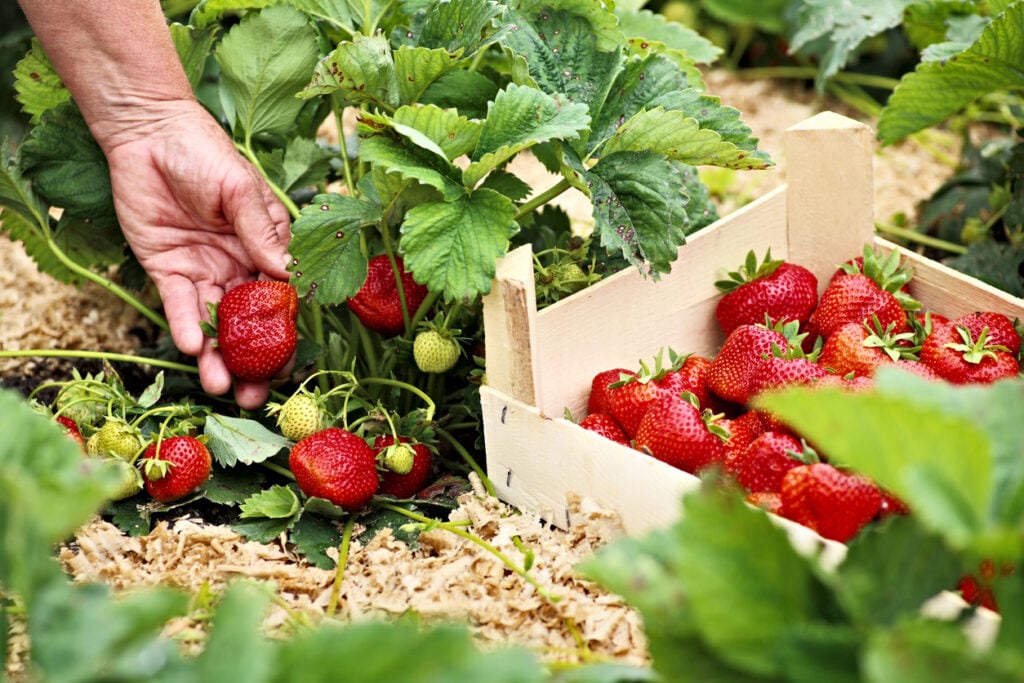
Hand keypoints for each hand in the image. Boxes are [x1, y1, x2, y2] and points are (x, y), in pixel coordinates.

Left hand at [102, 99, 292, 408]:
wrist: (147, 133)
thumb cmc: (204, 152)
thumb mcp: (240, 189)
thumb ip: (260, 232)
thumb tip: (286, 275)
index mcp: (267, 247)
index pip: (282, 299)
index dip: (285, 333)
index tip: (288, 365)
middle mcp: (239, 265)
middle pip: (249, 323)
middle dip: (252, 362)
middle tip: (254, 397)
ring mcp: (204, 270)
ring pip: (215, 324)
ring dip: (218, 356)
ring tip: (221, 387)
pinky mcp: (168, 271)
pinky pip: (180, 306)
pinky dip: (187, 327)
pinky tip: (192, 348)